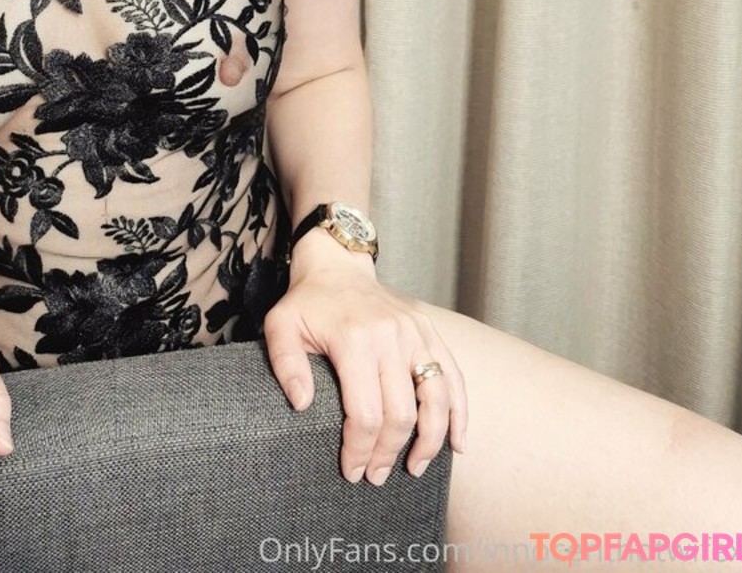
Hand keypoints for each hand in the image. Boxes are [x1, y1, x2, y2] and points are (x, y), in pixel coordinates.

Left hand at [262, 236, 467, 485]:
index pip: (364, 413)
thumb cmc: (308, 303)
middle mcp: (390, 337)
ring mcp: (415, 333)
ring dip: (430, 441)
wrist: (337, 265)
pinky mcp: (429, 330)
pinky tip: (457, 442)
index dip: (360, 450)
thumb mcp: (281, 327)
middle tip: (376, 476)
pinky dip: (459, 412)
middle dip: (389, 454)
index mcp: (354, 340)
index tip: (352, 471)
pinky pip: (453, 375)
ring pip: (435, 399)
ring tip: (415, 467)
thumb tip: (301, 406)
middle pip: (400, 413)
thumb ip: (286, 365)